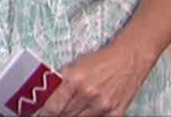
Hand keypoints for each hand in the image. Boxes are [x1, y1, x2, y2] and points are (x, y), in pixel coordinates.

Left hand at [36, 41, 154, 116]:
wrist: (129, 60)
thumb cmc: (101, 61)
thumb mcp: (75, 66)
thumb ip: (61, 82)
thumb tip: (46, 97)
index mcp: (75, 80)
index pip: (53, 106)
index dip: (45, 113)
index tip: (42, 114)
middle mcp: (88, 94)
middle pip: (65, 115)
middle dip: (58, 114)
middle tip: (56, 112)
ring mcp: (103, 106)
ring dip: (73, 116)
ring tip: (72, 109)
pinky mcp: (116, 113)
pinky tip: (87, 111)